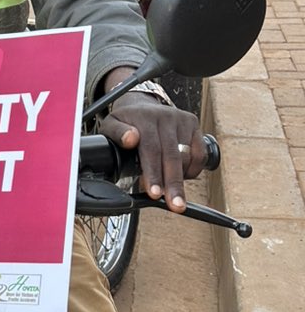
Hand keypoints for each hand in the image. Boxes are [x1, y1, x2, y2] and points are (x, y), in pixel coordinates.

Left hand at [98, 93, 205, 211]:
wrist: (141, 106)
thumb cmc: (126, 123)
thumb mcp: (111, 126)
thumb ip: (116, 134)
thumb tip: (130, 139)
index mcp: (144, 117)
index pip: (151, 148)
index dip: (153, 173)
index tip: (154, 193)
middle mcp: (165, 115)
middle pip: (172, 155)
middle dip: (173, 183)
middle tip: (175, 205)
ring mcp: (181, 119)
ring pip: (187, 157)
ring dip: (180, 178)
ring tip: (170, 189)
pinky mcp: (193, 124)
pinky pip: (200, 155)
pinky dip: (193, 170)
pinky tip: (181, 175)